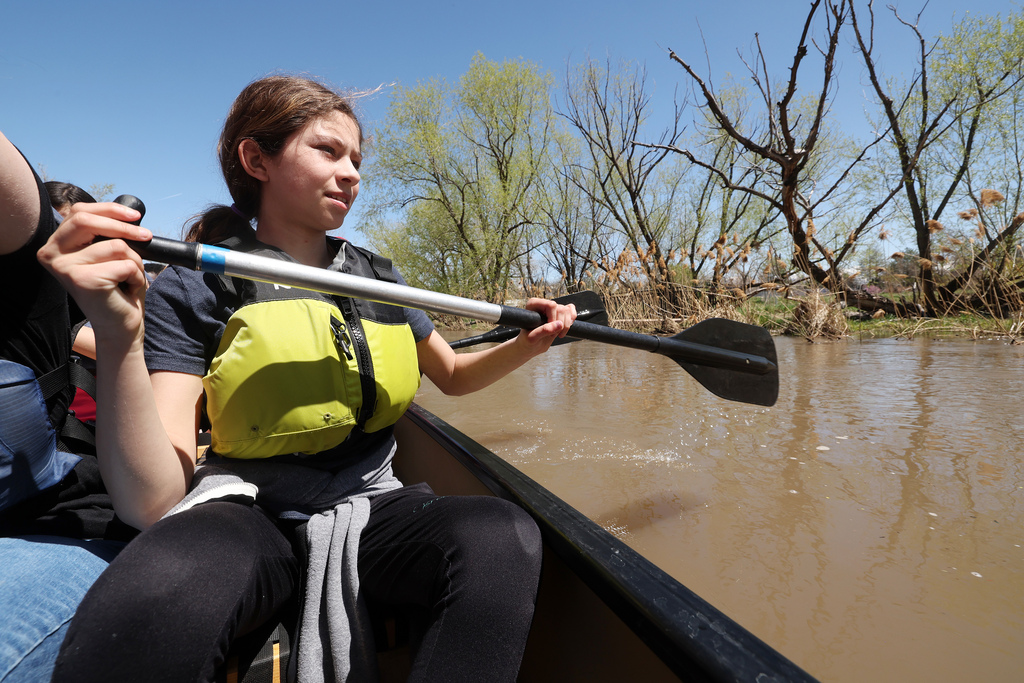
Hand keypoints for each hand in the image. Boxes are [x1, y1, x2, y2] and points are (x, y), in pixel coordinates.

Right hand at [37, 201, 151, 350]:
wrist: (120, 327)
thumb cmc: (117, 290)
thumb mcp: (108, 255)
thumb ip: (105, 234)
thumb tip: (127, 215)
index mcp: (55, 246)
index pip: (79, 212)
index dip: (110, 209)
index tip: (136, 216)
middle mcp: (52, 255)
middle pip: (87, 220)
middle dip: (124, 227)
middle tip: (147, 236)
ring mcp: (65, 267)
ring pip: (116, 245)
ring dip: (134, 262)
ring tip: (128, 279)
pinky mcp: (83, 279)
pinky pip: (125, 264)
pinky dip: (136, 275)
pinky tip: (126, 290)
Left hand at [517, 297, 577, 354]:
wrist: (530, 345)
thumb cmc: (527, 341)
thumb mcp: (532, 338)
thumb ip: (544, 330)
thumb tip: (559, 324)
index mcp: (533, 305)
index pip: (551, 305)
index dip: (553, 318)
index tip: (550, 330)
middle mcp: (543, 304)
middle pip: (561, 309)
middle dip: (560, 324)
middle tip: (552, 335)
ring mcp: (552, 309)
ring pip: (567, 310)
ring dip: (566, 325)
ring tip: (557, 334)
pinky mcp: (559, 313)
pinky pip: (571, 311)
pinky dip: (571, 320)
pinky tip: (564, 328)